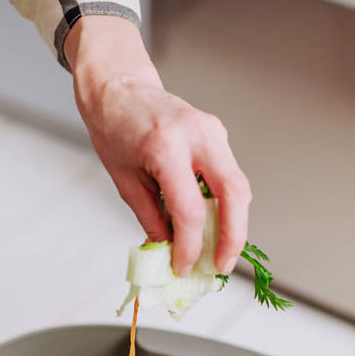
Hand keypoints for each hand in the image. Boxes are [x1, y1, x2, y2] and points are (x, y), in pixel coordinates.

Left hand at [65, 16, 250, 276]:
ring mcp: (213, 130)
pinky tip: (213, 224)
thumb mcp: (125, 182)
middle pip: (234, 194)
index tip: (183, 268)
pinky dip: (226, 204)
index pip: (190, 210)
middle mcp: (197, 134)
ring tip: (219, 252)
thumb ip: (152, 219)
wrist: (118, 87)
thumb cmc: (115, 130)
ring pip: (239, 186)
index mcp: (166, 147)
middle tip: (221, 267)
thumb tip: (171, 252)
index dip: (190, 247)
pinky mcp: (218, 133)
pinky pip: (230, 176)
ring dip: (234, 224)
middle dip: (233, 237)